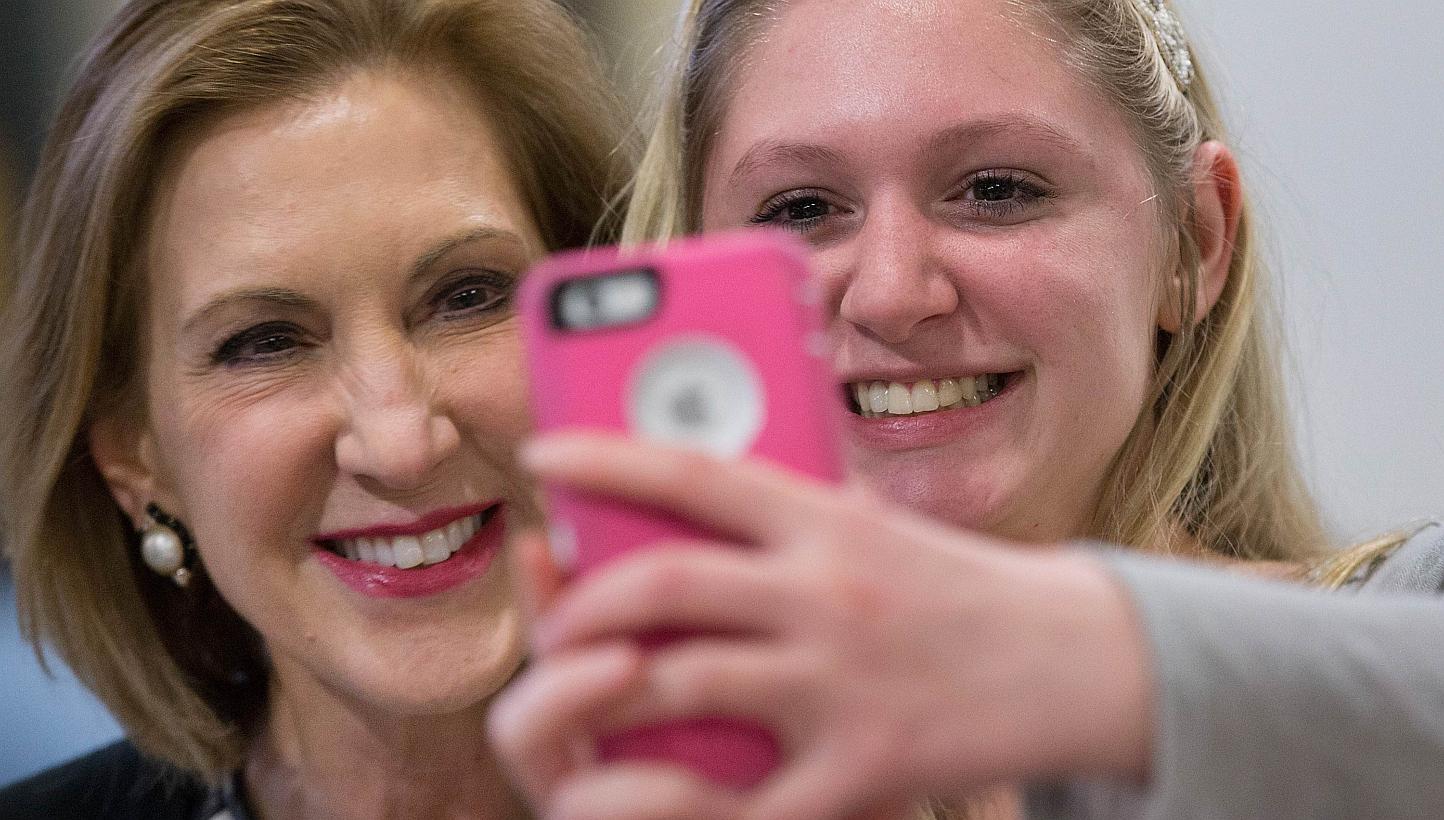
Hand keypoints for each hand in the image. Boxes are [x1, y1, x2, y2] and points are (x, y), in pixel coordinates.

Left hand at [489, 433, 1152, 819]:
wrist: (1072, 659)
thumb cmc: (957, 585)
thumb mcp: (876, 524)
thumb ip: (790, 510)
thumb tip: (691, 489)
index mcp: (827, 518)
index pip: (693, 469)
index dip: (602, 457)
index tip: (541, 457)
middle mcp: (826, 590)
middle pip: (664, 583)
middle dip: (581, 607)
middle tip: (552, 623)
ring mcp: (840, 681)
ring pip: (678, 684)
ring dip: (601, 695)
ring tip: (573, 700)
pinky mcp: (863, 767)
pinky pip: (741, 802)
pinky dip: (666, 805)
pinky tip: (630, 798)